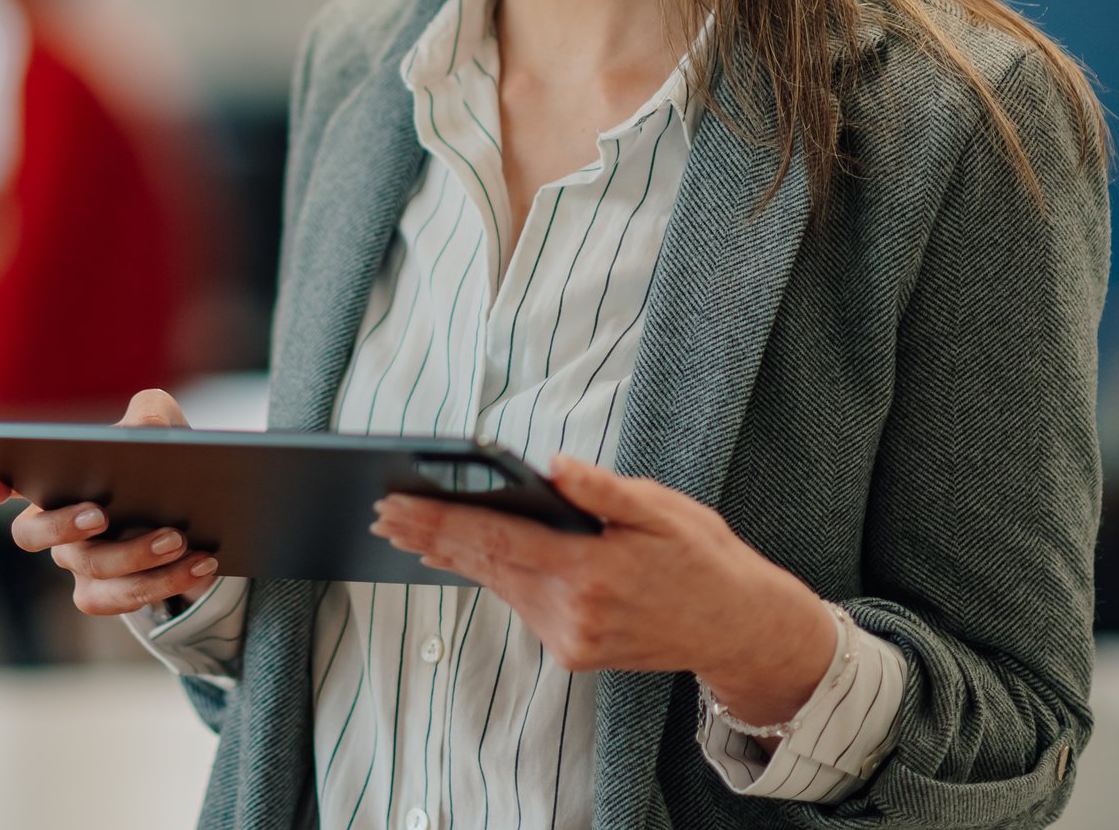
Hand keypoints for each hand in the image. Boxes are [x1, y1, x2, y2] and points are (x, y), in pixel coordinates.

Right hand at [0, 388, 221, 615]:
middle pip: (31, 534)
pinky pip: (121, 599)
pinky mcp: (104, 593)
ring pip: (90, 568)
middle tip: (102, 513)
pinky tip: (202, 564)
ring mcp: (75, 563)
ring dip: (135, 555)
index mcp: (52, 477)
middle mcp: (51, 525)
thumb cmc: (162, 459)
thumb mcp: (162, 424)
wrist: (198, 513)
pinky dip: (164, 583)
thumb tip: (142, 433)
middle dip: (63, 524)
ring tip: (178, 539)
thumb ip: (150, 414)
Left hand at [371, 452, 835, 726]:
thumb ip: (603, 490)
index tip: (395, 504)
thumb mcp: (664, 510)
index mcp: (592, 572)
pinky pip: (521, 603)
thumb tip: (552, 465)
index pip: (496, 539)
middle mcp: (574, 614)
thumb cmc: (702, 558)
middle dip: (429, 536)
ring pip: (499, 585)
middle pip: (484, 565)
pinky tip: (463, 554)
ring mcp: (571, 640)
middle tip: (381, 511)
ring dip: (453, 555)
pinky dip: (491, 574)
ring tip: (408, 528)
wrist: (738, 629)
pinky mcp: (573, 653)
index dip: (439, 521)